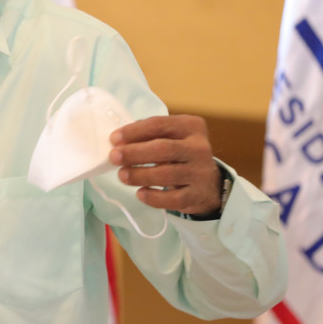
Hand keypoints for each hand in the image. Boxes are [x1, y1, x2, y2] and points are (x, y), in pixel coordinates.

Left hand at [108, 115, 222, 215]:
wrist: (208, 184)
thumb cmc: (180, 155)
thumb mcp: (171, 138)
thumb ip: (149, 135)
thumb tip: (119, 140)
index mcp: (191, 126)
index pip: (159, 124)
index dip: (134, 131)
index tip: (114, 138)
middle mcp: (199, 148)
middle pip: (163, 149)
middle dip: (134, 153)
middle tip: (114, 157)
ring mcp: (200, 173)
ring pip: (166, 174)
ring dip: (139, 175)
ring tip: (122, 175)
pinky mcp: (197, 195)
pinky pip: (172, 198)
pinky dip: (153, 197)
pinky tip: (140, 193)